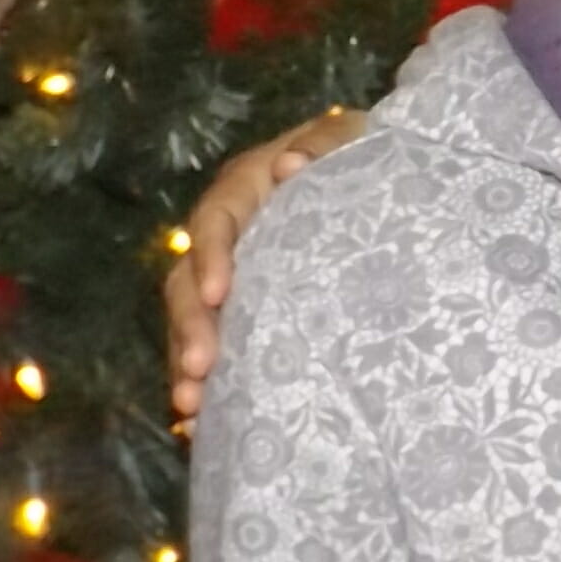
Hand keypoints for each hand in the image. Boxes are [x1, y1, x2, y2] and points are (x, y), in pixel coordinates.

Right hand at [164, 108, 368, 418]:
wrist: (373, 180)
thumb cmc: (359, 155)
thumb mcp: (351, 138)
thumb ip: (324, 143)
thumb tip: (288, 165)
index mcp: (246, 190)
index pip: (217, 221)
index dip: (212, 256)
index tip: (219, 293)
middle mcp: (228, 237)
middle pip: (191, 281)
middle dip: (191, 326)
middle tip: (200, 370)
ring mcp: (233, 278)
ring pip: (194, 321)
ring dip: (187, 362)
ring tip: (192, 405)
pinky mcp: (245, 313)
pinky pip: (215, 347)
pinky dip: (208, 382)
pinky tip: (203, 423)